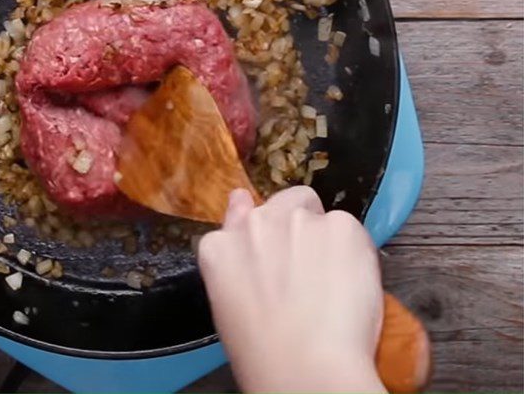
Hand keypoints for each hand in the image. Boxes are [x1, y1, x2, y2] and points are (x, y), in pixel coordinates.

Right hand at [198, 186, 385, 393]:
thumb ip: (235, 253)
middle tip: (308, 270)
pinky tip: (352, 288)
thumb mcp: (229, 305)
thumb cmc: (265, 359)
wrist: (307, 372)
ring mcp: (297, 220)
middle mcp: (254, 223)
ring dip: (325, 239)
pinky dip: (356, 252)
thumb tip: (240, 203)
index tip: (275, 253)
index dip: (265, 238)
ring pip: (317, 213)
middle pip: (282, 206)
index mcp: (219, 248)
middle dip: (295, 228)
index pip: (241, 217)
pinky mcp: (340, 226)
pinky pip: (350, 229)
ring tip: (332, 286)